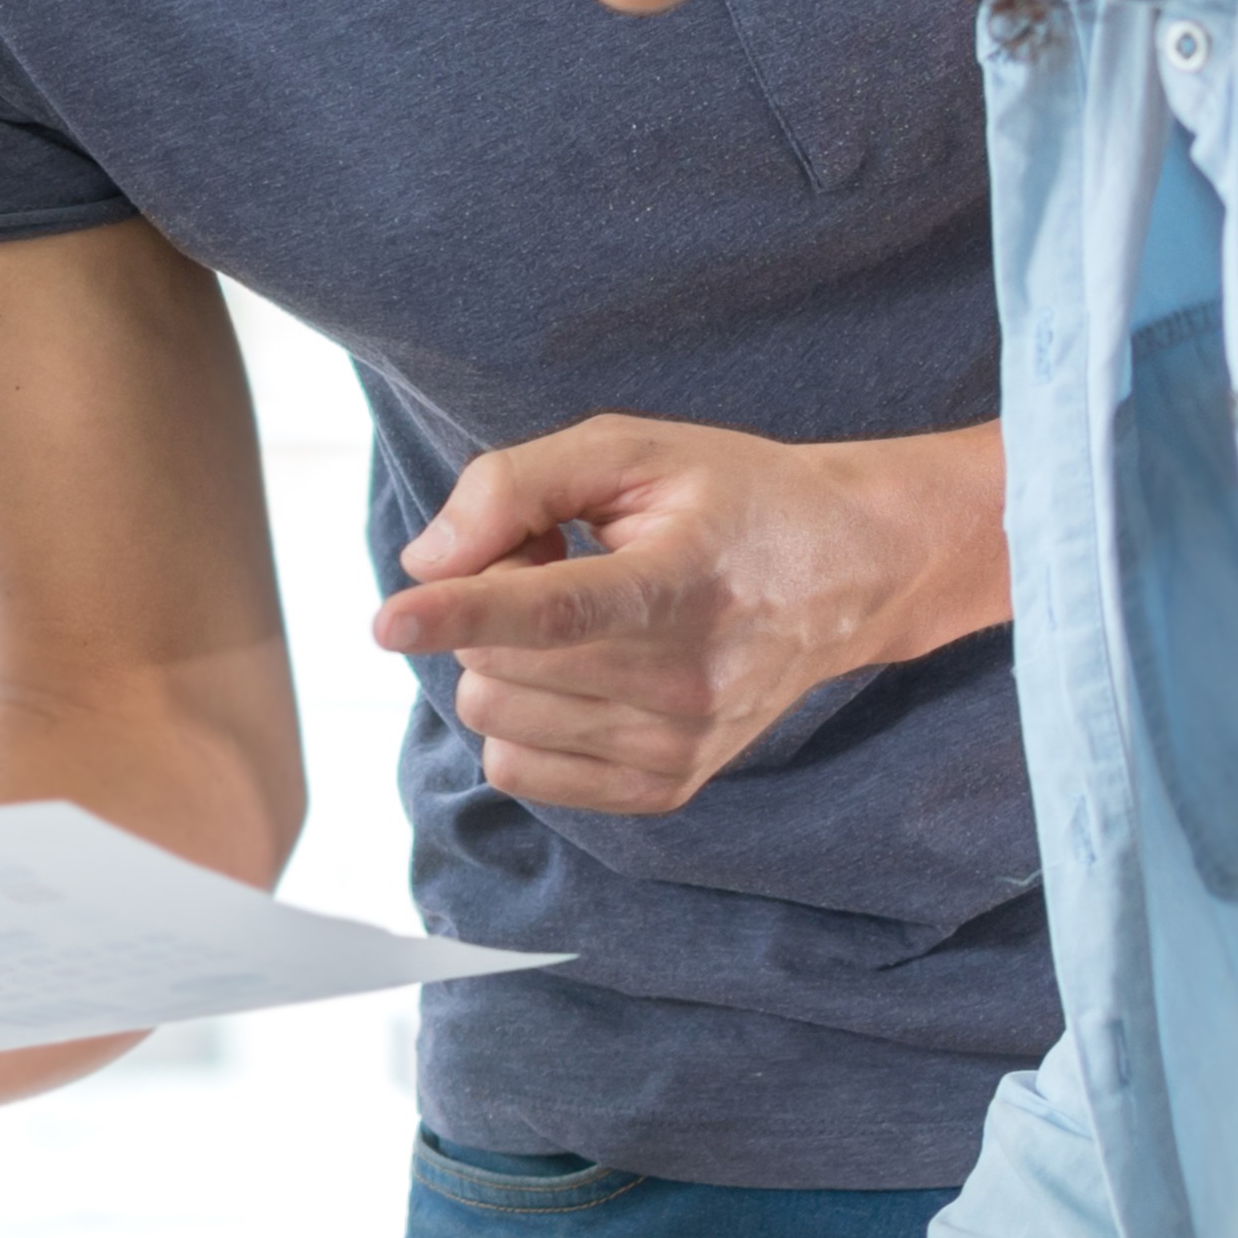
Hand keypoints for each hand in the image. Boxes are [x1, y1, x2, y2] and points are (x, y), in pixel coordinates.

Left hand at [362, 418, 1007, 812]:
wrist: (847, 572)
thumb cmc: (725, 498)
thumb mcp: (631, 449)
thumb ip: (516, 484)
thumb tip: (425, 564)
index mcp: (685, 584)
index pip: (558, 609)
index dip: (466, 609)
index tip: (390, 620)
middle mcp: (688, 681)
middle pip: (496, 660)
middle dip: (488, 603)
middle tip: (556, 560)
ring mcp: (679, 746)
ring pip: (494, 717)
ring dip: (505, 658)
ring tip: (583, 614)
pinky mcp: (665, 788)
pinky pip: (516, 769)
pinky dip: (521, 716)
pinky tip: (583, 670)